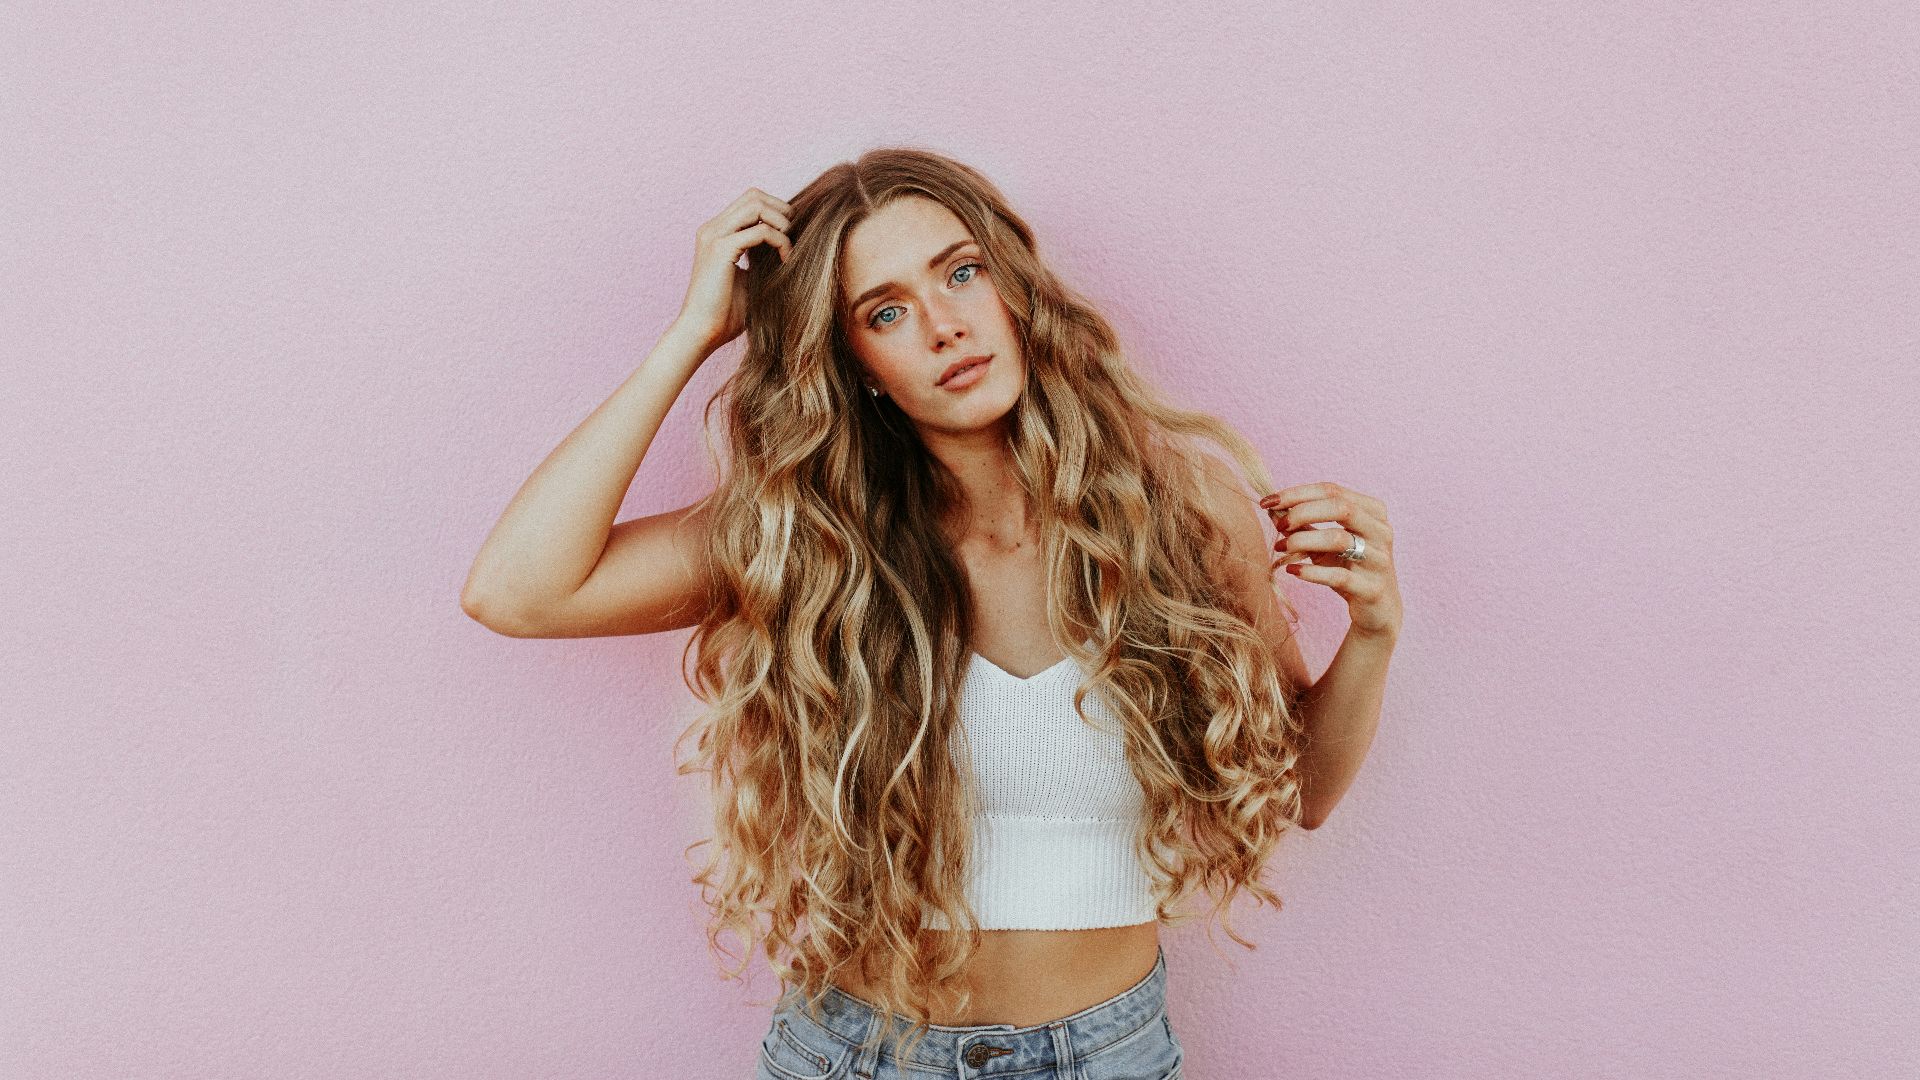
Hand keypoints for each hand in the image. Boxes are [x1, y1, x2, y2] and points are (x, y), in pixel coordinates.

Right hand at [670, 187, 793, 355]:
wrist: (701, 332)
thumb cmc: (725, 313)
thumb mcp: (750, 278)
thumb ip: (762, 257)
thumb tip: (790, 246)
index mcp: (716, 233)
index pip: (750, 202)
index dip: (776, 211)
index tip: (791, 236)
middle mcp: (712, 228)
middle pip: (754, 195)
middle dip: (782, 211)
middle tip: (795, 237)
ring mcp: (714, 236)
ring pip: (756, 205)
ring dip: (781, 222)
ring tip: (790, 247)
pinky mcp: (720, 249)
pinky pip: (760, 230)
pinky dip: (779, 241)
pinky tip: (785, 260)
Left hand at [1260, 482, 1401, 640]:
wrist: (1377, 609)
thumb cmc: (1348, 569)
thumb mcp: (1324, 544)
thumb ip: (1303, 525)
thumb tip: (1272, 509)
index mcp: (1372, 512)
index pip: (1332, 490)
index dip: (1297, 493)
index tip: (1268, 501)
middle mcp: (1381, 532)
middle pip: (1341, 507)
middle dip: (1302, 512)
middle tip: (1279, 526)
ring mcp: (1379, 560)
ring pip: (1339, 540)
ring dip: (1302, 541)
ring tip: (1281, 548)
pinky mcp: (1372, 589)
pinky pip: (1339, 576)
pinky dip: (1312, 572)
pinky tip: (1293, 570)